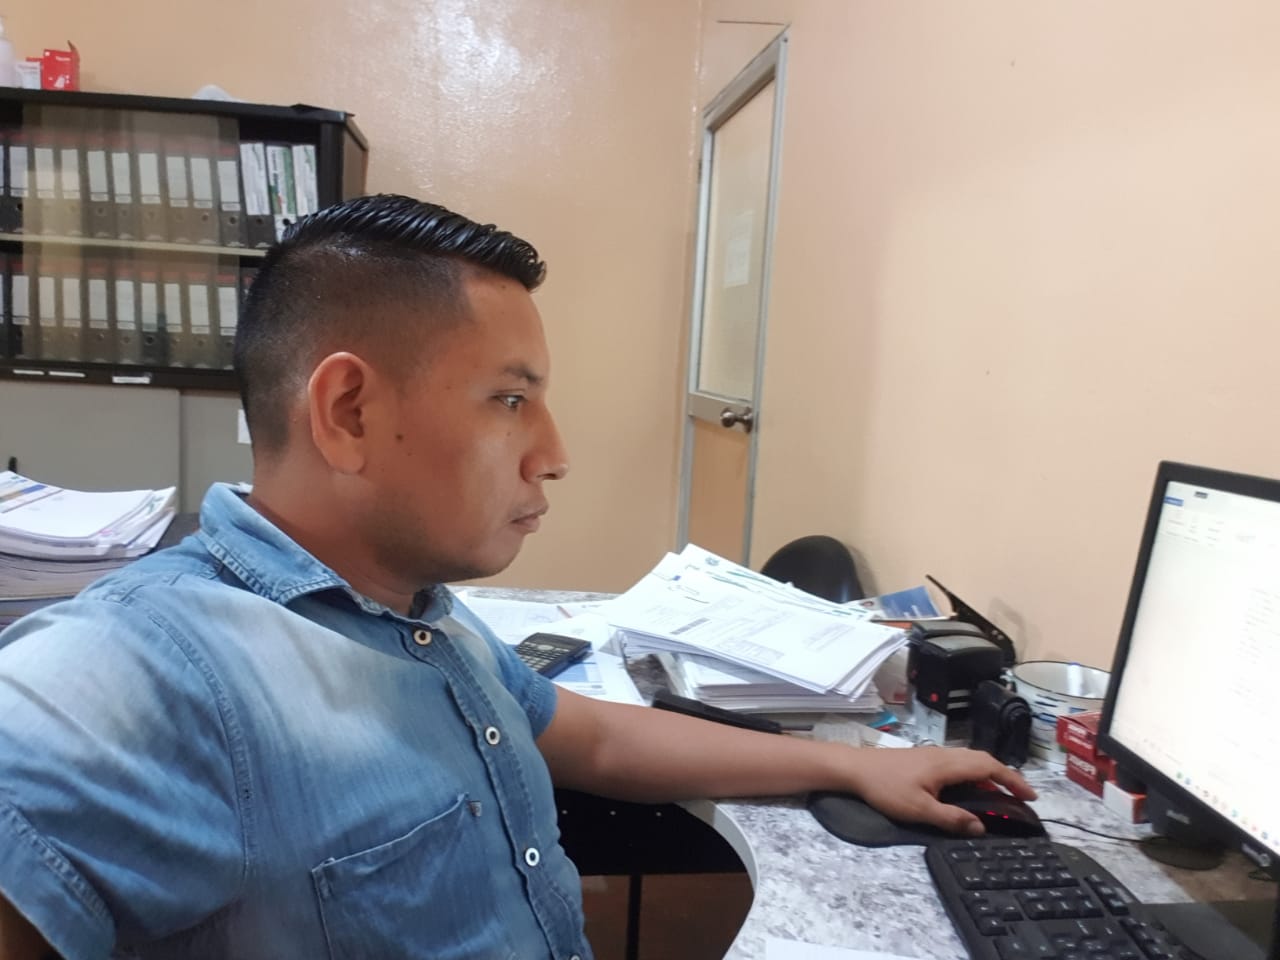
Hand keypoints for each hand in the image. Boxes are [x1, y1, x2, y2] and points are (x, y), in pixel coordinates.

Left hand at [845, 745, 1034, 835]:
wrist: (855, 768)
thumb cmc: (886, 788)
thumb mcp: (919, 810)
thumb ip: (951, 819)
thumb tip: (981, 827)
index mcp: (948, 764)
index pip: (990, 767)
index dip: (1013, 780)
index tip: (1031, 796)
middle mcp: (945, 754)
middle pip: (984, 760)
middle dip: (1006, 776)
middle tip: (1021, 797)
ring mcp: (934, 754)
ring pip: (971, 759)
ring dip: (989, 774)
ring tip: (1000, 795)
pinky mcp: (925, 758)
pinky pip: (959, 762)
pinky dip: (973, 773)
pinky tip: (969, 789)